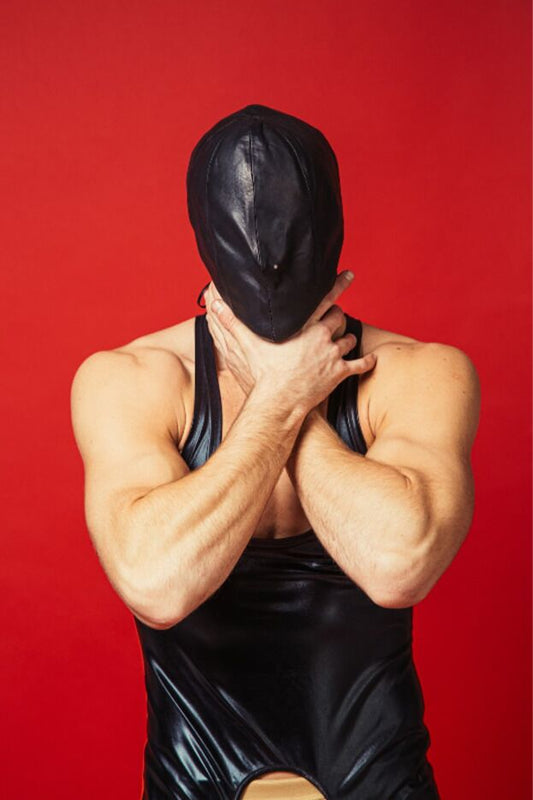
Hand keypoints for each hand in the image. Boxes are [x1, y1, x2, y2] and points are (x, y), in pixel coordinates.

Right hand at [205, 271, 377, 412]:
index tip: (347, 275)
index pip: (325, 299)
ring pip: (348, 340)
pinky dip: (365, 363)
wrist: (279, 401)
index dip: (337, 285)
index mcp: (305, 326)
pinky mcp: (339, 374)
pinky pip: (358, 366)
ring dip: (347, 338)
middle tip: (339, 313)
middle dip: (338, 316)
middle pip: (338, 318)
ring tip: (346, 337)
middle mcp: (323, 337)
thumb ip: (232, 321)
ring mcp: (333, 356)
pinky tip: (371, 360)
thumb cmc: (263, 373)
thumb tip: (214, 303)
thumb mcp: (246, 344)